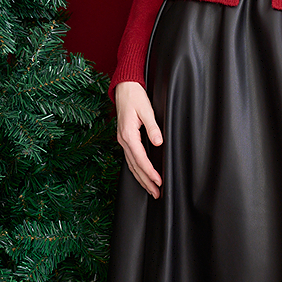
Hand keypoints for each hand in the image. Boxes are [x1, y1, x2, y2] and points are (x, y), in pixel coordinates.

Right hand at [115, 81, 163, 197]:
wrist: (123, 88)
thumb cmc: (135, 97)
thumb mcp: (146, 110)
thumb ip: (153, 127)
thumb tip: (158, 142)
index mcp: (128, 135)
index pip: (140, 159)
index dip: (150, 172)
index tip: (159, 181)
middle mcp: (123, 140)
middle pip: (135, 166)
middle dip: (146, 181)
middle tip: (156, 193)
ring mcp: (122, 140)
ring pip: (131, 165)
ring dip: (141, 178)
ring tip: (151, 190)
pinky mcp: (124, 139)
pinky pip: (130, 159)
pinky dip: (136, 170)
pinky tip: (141, 175)